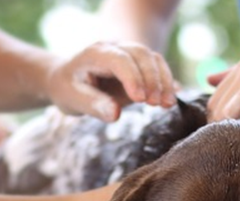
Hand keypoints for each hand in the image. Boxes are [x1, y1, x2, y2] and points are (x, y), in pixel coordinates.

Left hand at [46, 41, 176, 121]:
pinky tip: (172, 99)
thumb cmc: (68, 89)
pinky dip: (166, 82)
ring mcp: (128, 53)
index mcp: (96, 53)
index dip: (133, 77)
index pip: (120, 60)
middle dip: (152, 79)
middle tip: (156, 105)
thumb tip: (115, 114)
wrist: (67, 79)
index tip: (140, 100)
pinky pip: (157, 67)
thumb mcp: (73, 99)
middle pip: (141, 55)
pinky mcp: (137, 64)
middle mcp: (114, 47)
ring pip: (153, 59)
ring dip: (163, 81)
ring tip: (167, 105)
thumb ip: (93, 105)